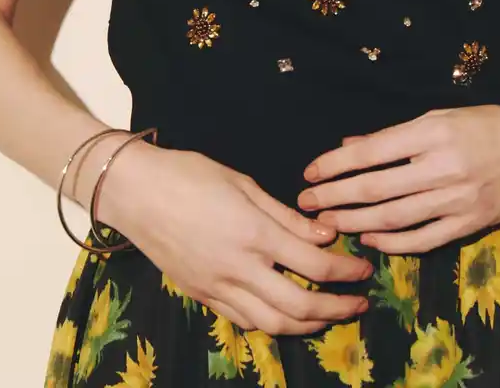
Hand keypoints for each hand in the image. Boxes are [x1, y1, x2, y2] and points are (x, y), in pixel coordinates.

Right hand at [99, 144, 374, 334]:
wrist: (135, 192)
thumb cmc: (189, 174)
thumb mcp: (244, 183)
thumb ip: (286, 216)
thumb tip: (326, 234)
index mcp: (254, 234)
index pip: (315, 265)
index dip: (347, 272)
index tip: (365, 270)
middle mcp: (238, 268)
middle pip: (299, 306)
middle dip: (337, 309)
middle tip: (359, 303)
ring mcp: (217, 288)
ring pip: (273, 324)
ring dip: (308, 325)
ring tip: (330, 315)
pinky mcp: (201, 296)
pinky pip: (244, 320)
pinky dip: (273, 323)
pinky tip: (286, 314)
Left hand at [296, 102, 499, 253]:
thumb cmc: (488, 124)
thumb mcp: (440, 115)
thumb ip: (394, 135)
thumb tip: (350, 147)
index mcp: (432, 132)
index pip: (371, 152)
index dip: (335, 165)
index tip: (310, 172)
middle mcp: (441, 167)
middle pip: (375, 189)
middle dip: (334, 197)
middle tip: (306, 204)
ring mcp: (456, 199)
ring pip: (393, 218)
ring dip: (354, 222)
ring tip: (327, 224)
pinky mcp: (469, 224)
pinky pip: (422, 239)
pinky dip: (392, 242)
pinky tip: (369, 239)